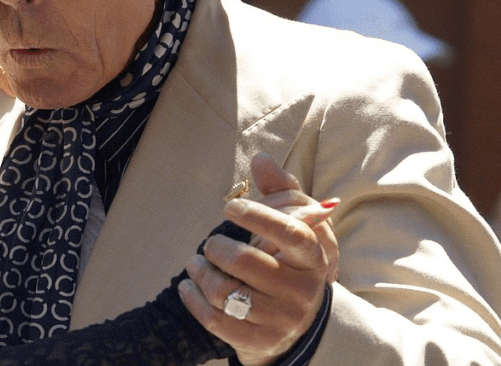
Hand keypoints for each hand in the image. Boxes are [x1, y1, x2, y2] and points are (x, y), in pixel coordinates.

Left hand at [178, 154, 336, 365]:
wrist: (297, 326)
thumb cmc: (288, 264)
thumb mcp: (292, 229)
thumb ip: (280, 191)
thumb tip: (261, 158)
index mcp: (312, 259)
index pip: (290, 233)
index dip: (259, 216)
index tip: (230, 207)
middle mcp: (301, 291)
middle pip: (245, 262)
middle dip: (216, 247)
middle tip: (209, 242)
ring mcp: (280, 320)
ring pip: (225, 291)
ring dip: (200, 272)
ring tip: (195, 262)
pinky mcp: (258, 342)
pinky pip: (214, 318)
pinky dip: (193, 298)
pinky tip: (188, 285)